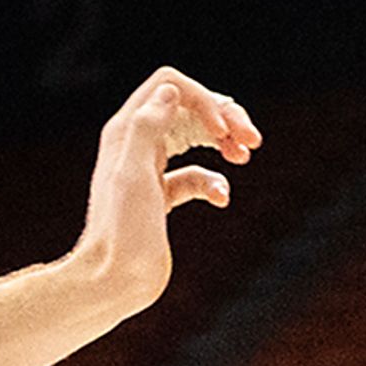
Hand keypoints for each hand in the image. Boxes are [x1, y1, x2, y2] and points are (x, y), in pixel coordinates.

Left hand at [66, 66, 259, 321]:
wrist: (114, 280)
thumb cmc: (122, 232)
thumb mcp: (134, 175)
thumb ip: (147, 128)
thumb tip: (170, 92)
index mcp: (127, 130)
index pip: (169, 85)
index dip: (203, 99)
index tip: (221, 132)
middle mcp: (137, 143)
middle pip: (188, 107)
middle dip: (224, 116)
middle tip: (252, 141)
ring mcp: (150, 169)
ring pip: (195, 137)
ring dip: (225, 141)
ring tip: (245, 155)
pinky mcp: (161, 196)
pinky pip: (194, 176)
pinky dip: (214, 181)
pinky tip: (222, 198)